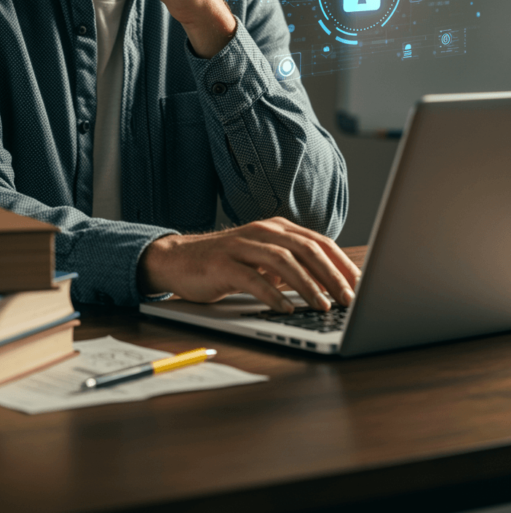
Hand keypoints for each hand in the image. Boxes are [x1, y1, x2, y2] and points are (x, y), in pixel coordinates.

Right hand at [138, 217, 360, 312]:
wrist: (179, 260)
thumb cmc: (227, 264)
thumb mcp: (264, 261)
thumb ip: (292, 266)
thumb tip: (331, 286)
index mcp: (277, 228)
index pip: (318, 242)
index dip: (342, 263)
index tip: (360, 285)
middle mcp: (262, 232)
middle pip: (306, 249)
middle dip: (332, 275)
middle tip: (348, 298)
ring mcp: (242, 246)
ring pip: (283, 261)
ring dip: (307, 285)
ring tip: (323, 306)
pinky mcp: (223, 264)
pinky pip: (252, 279)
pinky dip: (272, 294)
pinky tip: (286, 309)